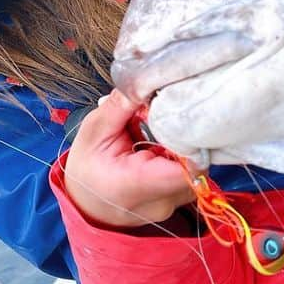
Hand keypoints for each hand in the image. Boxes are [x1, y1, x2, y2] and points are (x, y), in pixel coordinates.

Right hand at [63, 90, 195, 227]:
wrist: (85, 205)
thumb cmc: (87, 168)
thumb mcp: (94, 130)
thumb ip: (120, 105)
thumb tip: (144, 78)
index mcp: (135, 184)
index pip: (188, 165)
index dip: (193, 137)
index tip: (182, 113)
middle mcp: (160, 202)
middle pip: (197, 163)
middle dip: (188, 134)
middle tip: (172, 114)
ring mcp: (172, 206)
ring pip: (198, 169)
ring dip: (186, 145)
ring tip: (164, 130)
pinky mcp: (178, 202)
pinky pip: (192, 175)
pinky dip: (183, 156)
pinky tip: (165, 145)